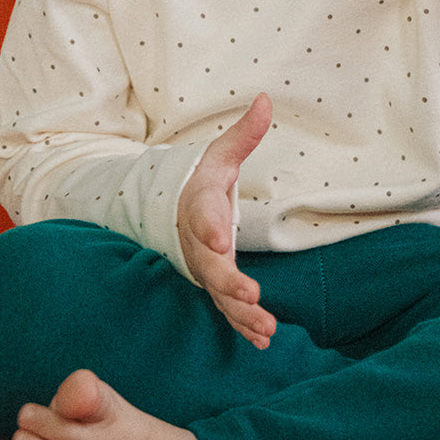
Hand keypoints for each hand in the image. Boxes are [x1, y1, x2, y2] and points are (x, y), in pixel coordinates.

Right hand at [176, 93, 276, 348]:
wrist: (174, 210)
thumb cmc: (203, 180)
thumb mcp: (220, 155)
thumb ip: (244, 134)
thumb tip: (265, 98)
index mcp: (199, 205)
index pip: (202, 216)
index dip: (209, 228)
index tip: (220, 240)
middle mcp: (197, 242)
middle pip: (209, 265)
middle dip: (229, 282)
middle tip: (251, 295)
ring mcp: (203, 268)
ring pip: (218, 294)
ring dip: (240, 313)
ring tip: (266, 327)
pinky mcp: (213, 285)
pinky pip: (225, 308)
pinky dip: (241, 325)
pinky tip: (263, 340)